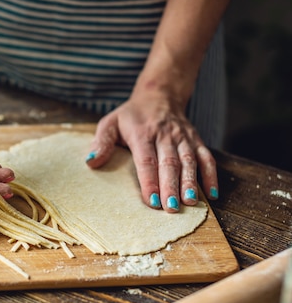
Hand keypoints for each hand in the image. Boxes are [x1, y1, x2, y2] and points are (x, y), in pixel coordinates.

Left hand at [85, 87, 218, 212]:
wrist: (159, 94)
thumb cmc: (131, 116)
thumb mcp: (110, 122)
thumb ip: (101, 142)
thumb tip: (91, 162)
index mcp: (142, 132)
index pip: (146, 160)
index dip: (149, 180)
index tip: (151, 200)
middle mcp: (165, 135)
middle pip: (170, 163)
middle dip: (171, 186)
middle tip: (171, 208)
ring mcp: (183, 137)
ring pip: (190, 161)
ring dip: (191, 183)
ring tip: (191, 203)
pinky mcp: (196, 140)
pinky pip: (206, 158)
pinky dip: (211, 176)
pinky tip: (211, 194)